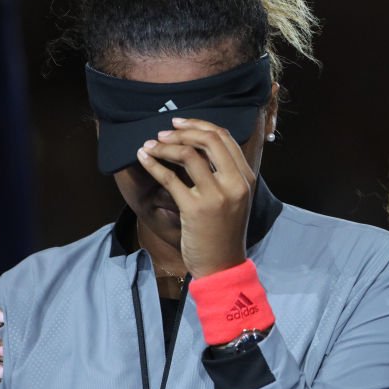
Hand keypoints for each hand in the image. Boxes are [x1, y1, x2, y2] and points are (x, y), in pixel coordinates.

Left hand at [136, 117, 253, 278]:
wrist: (222, 265)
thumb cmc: (223, 232)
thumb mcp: (233, 198)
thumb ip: (223, 174)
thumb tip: (197, 147)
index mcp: (245, 177)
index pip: (224, 137)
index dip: (199, 124)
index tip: (179, 123)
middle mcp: (234, 183)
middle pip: (209, 139)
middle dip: (182, 130)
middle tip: (162, 132)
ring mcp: (216, 196)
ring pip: (189, 154)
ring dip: (165, 145)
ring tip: (150, 145)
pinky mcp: (195, 209)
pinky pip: (170, 177)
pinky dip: (153, 163)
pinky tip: (143, 158)